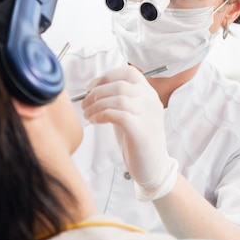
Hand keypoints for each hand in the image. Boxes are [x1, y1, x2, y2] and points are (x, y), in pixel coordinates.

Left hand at [81, 65, 177, 200]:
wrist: (154, 167)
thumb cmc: (138, 139)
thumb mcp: (131, 113)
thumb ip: (119, 99)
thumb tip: (94, 88)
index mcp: (149, 94)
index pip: (128, 72)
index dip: (106, 76)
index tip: (91, 86)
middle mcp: (151, 101)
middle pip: (119, 84)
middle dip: (96, 93)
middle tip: (85, 104)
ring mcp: (148, 115)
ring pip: (117, 98)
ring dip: (96, 105)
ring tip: (88, 115)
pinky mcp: (141, 131)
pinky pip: (117, 114)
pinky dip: (102, 115)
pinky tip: (95, 121)